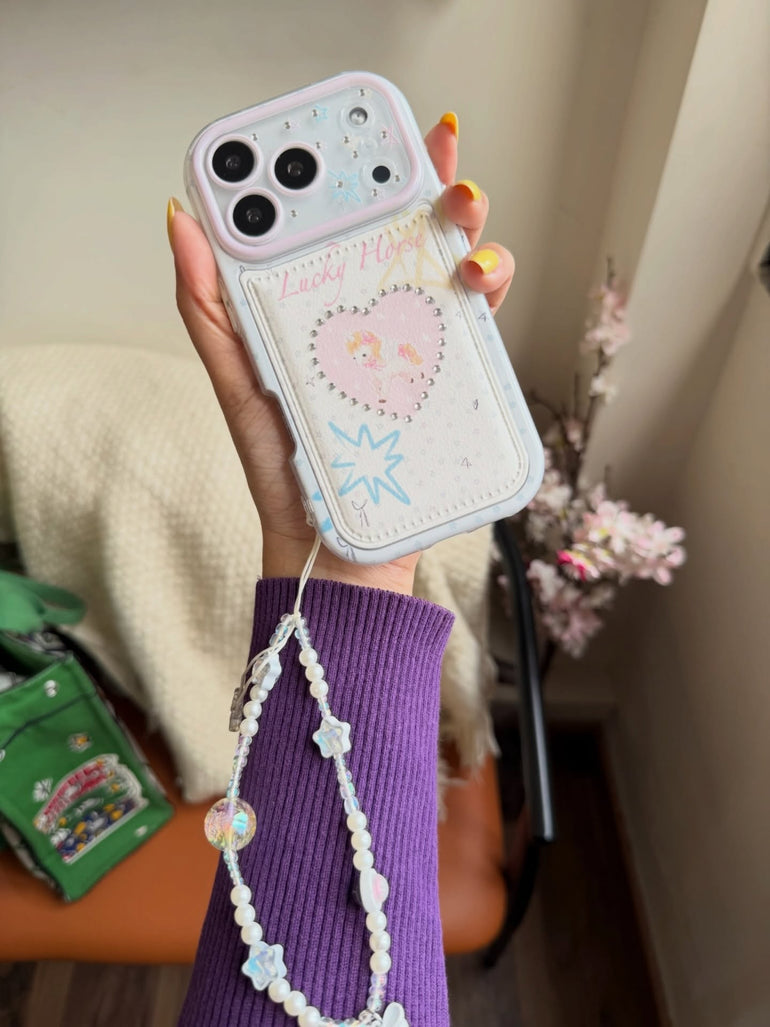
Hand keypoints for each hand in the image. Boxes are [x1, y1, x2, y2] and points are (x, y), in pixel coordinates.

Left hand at [168, 113, 514, 594]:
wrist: (338, 550)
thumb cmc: (286, 469)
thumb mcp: (240, 383)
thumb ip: (211, 311)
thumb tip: (181, 220)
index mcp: (324, 308)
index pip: (343, 225)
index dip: (357, 172)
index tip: (362, 133)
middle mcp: (377, 317)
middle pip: (410, 233)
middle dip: (427, 182)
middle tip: (427, 156)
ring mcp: (420, 346)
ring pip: (455, 266)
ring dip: (468, 226)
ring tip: (461, 212)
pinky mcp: (453, 380)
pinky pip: (480, 323)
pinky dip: (489, 288)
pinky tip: (478, 276)